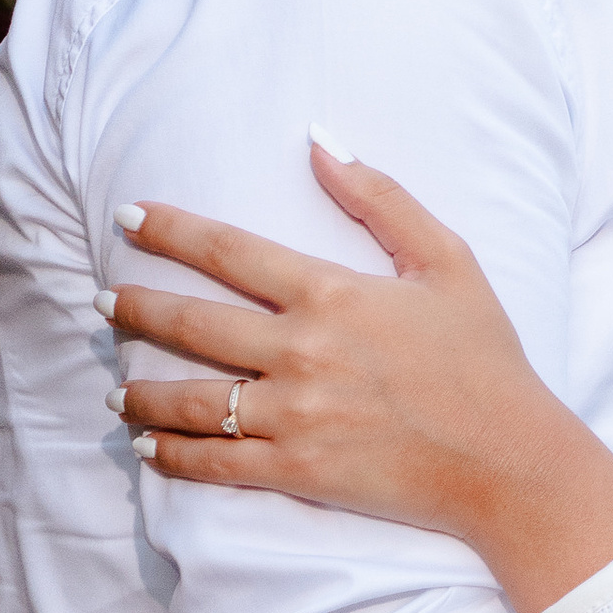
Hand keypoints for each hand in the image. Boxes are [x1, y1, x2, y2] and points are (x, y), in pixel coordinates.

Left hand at [103, 142, 612, 608]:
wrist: (509, 460)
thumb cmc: (484, 356)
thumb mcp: (447, 260)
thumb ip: (381, 199)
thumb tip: (320, 142)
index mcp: (332, 294)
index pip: (229, 252)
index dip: (170, 231)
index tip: (129, 218)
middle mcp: (301, 352)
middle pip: (191, 323)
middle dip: (136, 310)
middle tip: (103, 302)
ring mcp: (294, 416)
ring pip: (190, 400)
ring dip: (141, 392)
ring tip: (115, 387)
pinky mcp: (296, 470)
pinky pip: (214, 463)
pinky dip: (172, 455)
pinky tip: (147, 447)